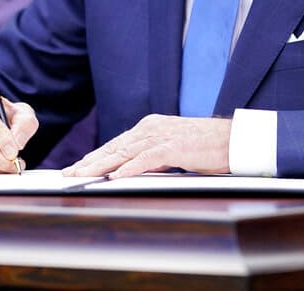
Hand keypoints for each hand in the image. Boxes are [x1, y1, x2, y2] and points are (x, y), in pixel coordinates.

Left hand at [64, 114, 231, 178]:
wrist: (234, 139)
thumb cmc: (207, 146)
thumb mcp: (173, 149)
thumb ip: (152, 155)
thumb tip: (131, 170)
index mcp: (151, 126)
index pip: (117, 143)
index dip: (95, 156)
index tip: (78, 167)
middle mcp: (152, 128)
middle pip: (115, 147)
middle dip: (90, 161)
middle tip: (69, 174)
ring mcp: (162, 136)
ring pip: (124, 152)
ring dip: (101, 166)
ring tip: (82, 176)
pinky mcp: (174, 147)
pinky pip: (146, 159)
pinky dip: (129, 169)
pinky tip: (114, 177)